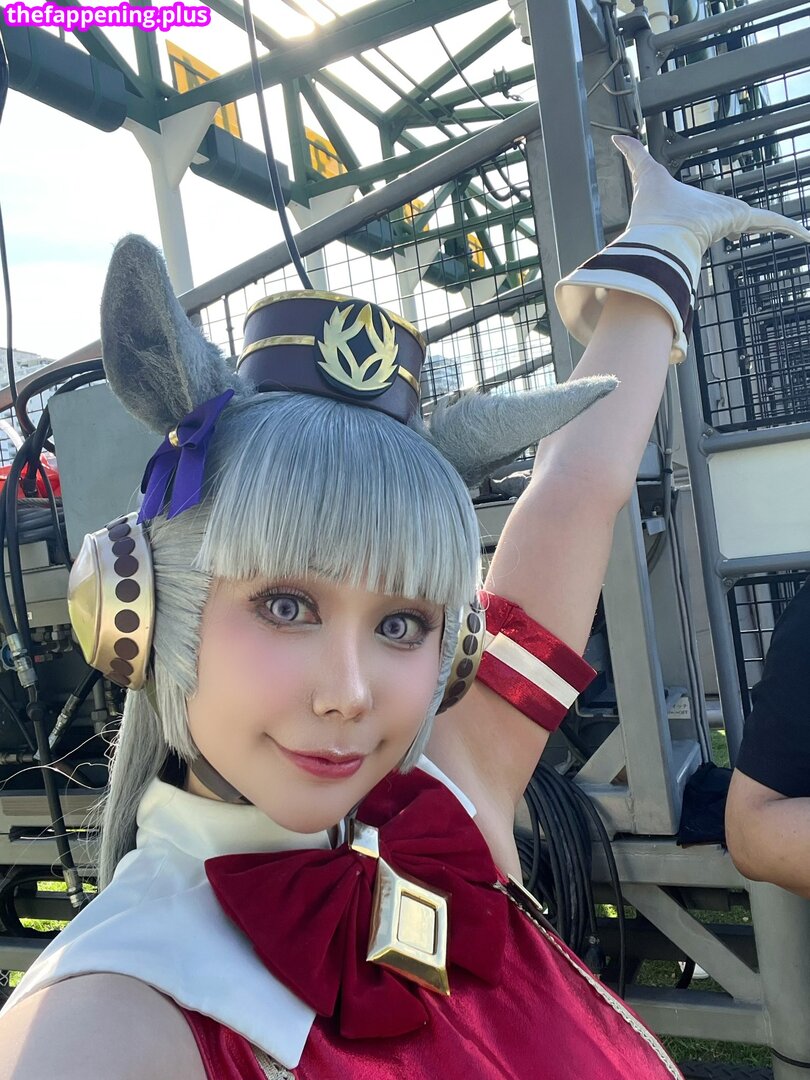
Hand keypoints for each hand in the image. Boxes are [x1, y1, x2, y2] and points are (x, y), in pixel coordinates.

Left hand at [614, 134, 809, 251]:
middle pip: (744, 219)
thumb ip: (633, 155)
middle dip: (756, 225)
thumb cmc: (653, 210)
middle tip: (770, 229)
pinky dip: (790, 227)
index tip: (733, 224)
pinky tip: (805, 235)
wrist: (659, 236)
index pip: (719, 210)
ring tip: (800, 234)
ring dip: (782, 227)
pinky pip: (773, 221)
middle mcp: (719, 217)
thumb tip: (617, 137)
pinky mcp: (743, 220)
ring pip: (764, 221)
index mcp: (702, 209)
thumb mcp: (646, 172)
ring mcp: (733, 220)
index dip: (725, 215)